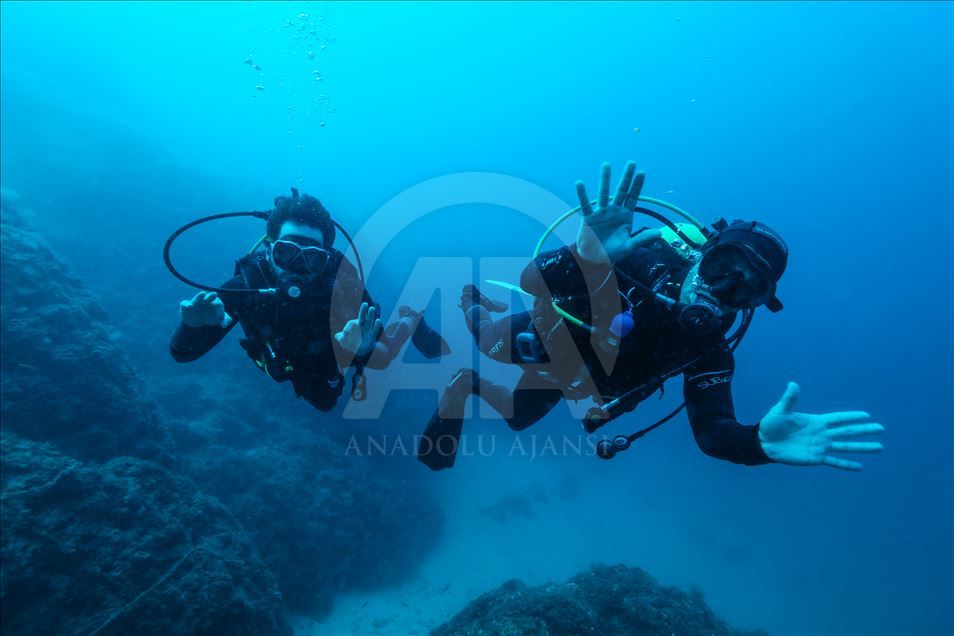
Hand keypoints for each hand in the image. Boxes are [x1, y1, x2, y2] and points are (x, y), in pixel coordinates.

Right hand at [179, 291, 228, 327]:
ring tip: (202, 294)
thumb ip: (223, 320)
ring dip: (200, 296)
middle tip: (214, 294)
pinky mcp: (185, 305)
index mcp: (213, 304)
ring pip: (198, 297)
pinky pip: (184, 303)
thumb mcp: (216, 320)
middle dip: (212, 296)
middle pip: (210, 297)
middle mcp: (205, 301)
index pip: (218, 303)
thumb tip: (225, 325)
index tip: (220, 314)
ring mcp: (195, 302)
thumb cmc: (207, 318)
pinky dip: (186, 304)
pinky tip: (189, 306)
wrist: (194, 320)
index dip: (220, 308)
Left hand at [335, 301, 383, 355]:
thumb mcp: (343, 341)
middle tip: (365, 304)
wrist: (360, 349)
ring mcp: (368, 330)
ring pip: (370, 321)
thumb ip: (340, 337)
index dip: (348, 327)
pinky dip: (376, 325)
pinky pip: (375, 329)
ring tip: (372, 308)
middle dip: (363, 310)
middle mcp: (362, 326)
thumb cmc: (351, 343)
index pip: (351, 323)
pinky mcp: (373, 335)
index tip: (345, 333)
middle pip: (362, 317)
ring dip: (371, 315)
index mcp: (354, 325)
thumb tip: (337, 335)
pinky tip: (378, 320)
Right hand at [575, 161, 660, 262]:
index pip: (633, 198)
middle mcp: (614, 211)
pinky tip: (580, 184)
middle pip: (621, 191)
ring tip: (606, 165)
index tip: (642, 173)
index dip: (637, 186)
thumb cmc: (612, 253)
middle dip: (626, 177)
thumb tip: (660, 234)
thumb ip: (642, 239)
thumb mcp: (628, 247)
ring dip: (605, 179)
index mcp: (625, 216)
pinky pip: (585, 204)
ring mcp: (601, 212)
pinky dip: (582, 195)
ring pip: (603, 193)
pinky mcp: (588, 217)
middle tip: (631, 163)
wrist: (594, 259)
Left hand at [759, 382, 883, 470]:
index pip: (839, 418)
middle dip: (864, 430)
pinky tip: (860, 467)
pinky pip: (834, 462)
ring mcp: (820, 446)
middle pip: (848, 431)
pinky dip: (847, 465)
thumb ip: (789, 400)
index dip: (852, 416)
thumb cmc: (771, 425)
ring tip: (879, 448)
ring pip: (846, 446)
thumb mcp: (780, 411)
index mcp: (816, 421)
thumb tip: (793, 384)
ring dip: (862, 447)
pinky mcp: (816, 458)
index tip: (867, 415)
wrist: (764, 443)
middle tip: (881, 429)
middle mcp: (822, 434)